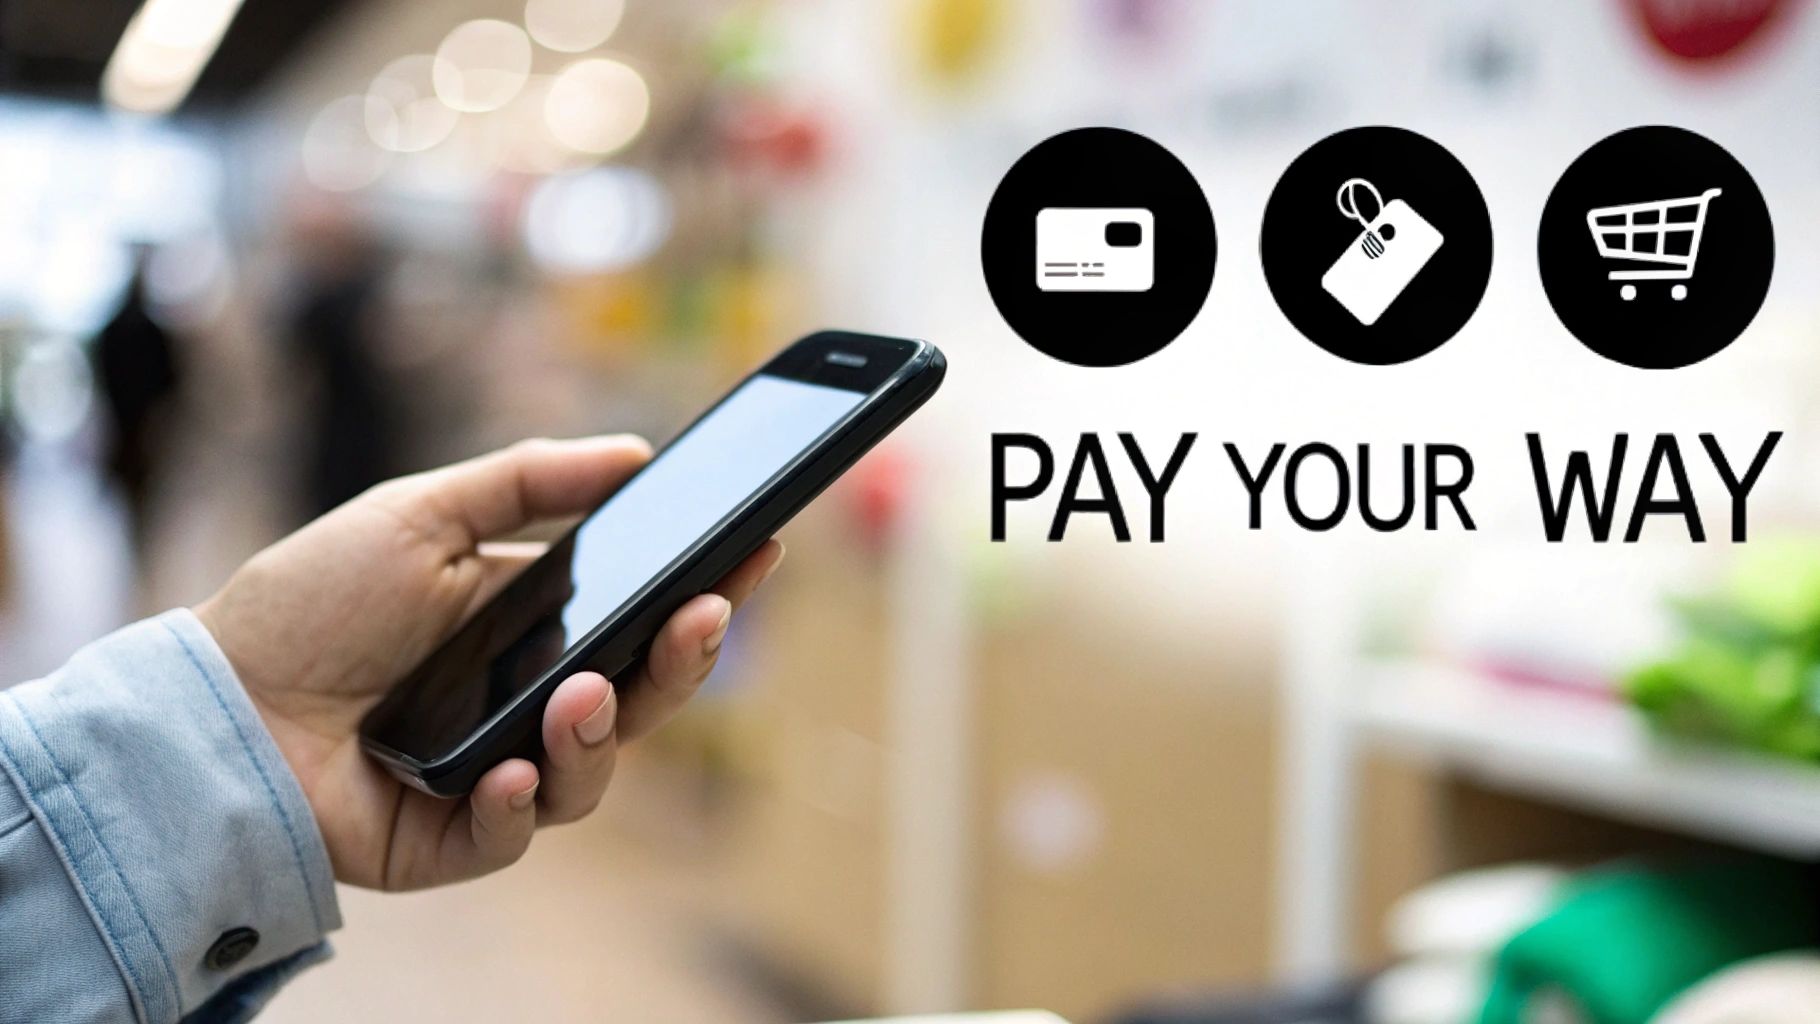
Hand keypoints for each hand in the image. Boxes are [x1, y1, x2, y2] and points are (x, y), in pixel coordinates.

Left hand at [194, 437, 783, 890]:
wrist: (215, 694)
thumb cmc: (312, 598)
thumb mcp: (423, 513)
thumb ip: (529, 480)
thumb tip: (636, 450)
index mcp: (532, 627)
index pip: (640, 614)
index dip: (702, 589)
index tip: (756, 550)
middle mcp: (527, 702)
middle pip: (641, 695)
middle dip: (685, 658)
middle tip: (704, 614)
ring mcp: (497, 773)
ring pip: (593, 770)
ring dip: (600, 733)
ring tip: (578, 696)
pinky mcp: (455, 837)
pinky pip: (519, 833)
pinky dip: (524, 804)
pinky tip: (512, 770)